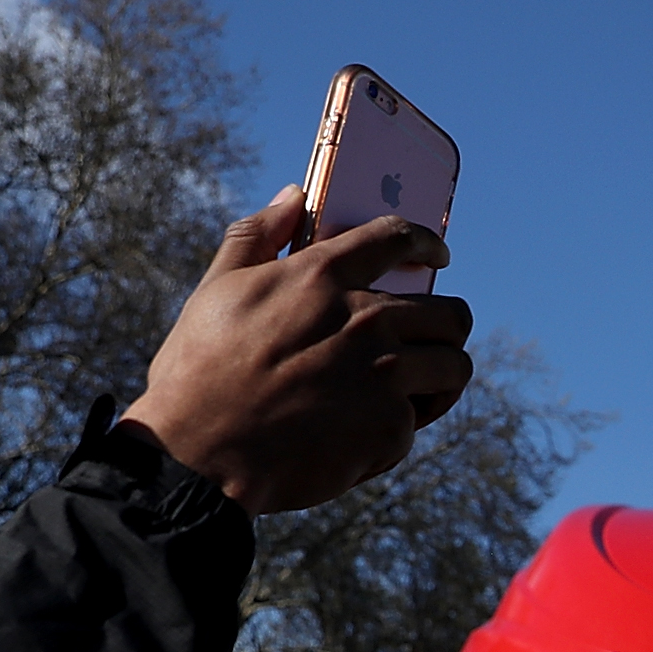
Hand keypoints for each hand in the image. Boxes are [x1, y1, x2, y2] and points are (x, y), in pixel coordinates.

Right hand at [118, 185, 474, 514]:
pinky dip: (398, 429)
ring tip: (417, 389)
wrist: (198, 457)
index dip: (428, 244)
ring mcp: (385, 374)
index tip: (439, 254)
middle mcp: (366, 319)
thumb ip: (256, 235)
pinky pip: (419, 420)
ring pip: (454, 366)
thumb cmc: (199, 374)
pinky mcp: (392, 427)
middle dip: (443, 327)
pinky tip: (365, 434)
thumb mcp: (217, 291)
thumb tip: (293, 195)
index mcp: (323, 276)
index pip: (399, 239)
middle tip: (427, 342)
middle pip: (450, 313)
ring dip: (439, 377)